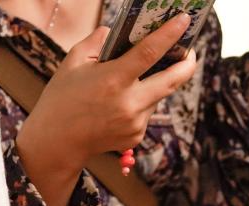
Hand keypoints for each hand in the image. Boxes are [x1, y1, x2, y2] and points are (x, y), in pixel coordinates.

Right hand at [17, 14, 196, 179]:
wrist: (58, 141)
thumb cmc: (62, 98)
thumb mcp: (73, 62)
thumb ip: (97, 42)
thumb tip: (116, 31)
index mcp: (113, 80)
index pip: (150, 52)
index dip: (170, 35)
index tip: (184, 20)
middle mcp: (130, 103)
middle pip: (172, 81)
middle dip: (187, 64)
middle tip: (190, 51)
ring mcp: (136, 122)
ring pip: (158, 96)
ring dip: (154, 84)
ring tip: (136, 79)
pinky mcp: (137, 136)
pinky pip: (147, 112)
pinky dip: (140, 103)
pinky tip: (120, 105)